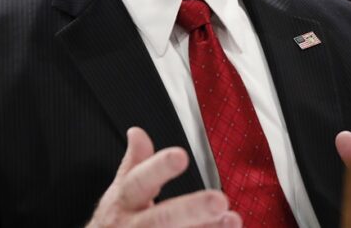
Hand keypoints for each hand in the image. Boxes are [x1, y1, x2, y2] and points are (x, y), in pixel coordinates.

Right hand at [87, 127, 241, 227]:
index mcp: (123, 202)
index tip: (181, 156)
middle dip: (191, 209)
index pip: (140, 181)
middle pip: (162, 219)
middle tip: (219, 200)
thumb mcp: (120, 191)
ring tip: (233, 220)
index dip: (159, 169)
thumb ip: (134, 163)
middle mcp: (132, 226)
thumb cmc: (116, 220)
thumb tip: (137, 132)